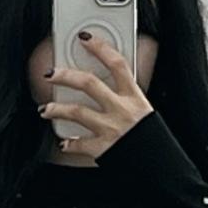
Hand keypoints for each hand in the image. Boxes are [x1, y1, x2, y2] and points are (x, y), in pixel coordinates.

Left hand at [40, 29, 154, 160]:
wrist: (163, 169)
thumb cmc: (154, 141)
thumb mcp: (145, 112)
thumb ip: (127, 99)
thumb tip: (110, 87)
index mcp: (135, 97)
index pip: (117, 64)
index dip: (100, 47)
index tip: (85, 38)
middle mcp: (121, 109)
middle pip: (89, 83)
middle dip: (65, 76)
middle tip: (51, 74)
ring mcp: (110, 128)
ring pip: (76, 111)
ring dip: (56, 109)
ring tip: (45, 110)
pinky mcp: (103, 148)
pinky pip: (78, 144)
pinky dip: (69, 144)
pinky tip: (64, 142)